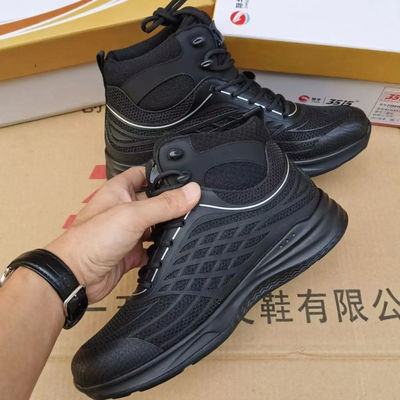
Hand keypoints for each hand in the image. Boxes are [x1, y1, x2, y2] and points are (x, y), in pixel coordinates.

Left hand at [45, 167, 200, 303]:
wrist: (76, 277)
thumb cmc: (90, 240)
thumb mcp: (133, 215)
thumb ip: (164, 204)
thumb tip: (191, 192)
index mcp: (120, 191)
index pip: (144, 174)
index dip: (161, 173)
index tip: (183, 176)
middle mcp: (124, 209)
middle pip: (154, 202)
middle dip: (170, 204)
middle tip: (191, 205)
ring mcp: (127, 232)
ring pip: (154, 226)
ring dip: (167, 229)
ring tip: (185, 226)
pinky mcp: (130, 253)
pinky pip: (151, 250)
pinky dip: (161, 251)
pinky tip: (172, 249)